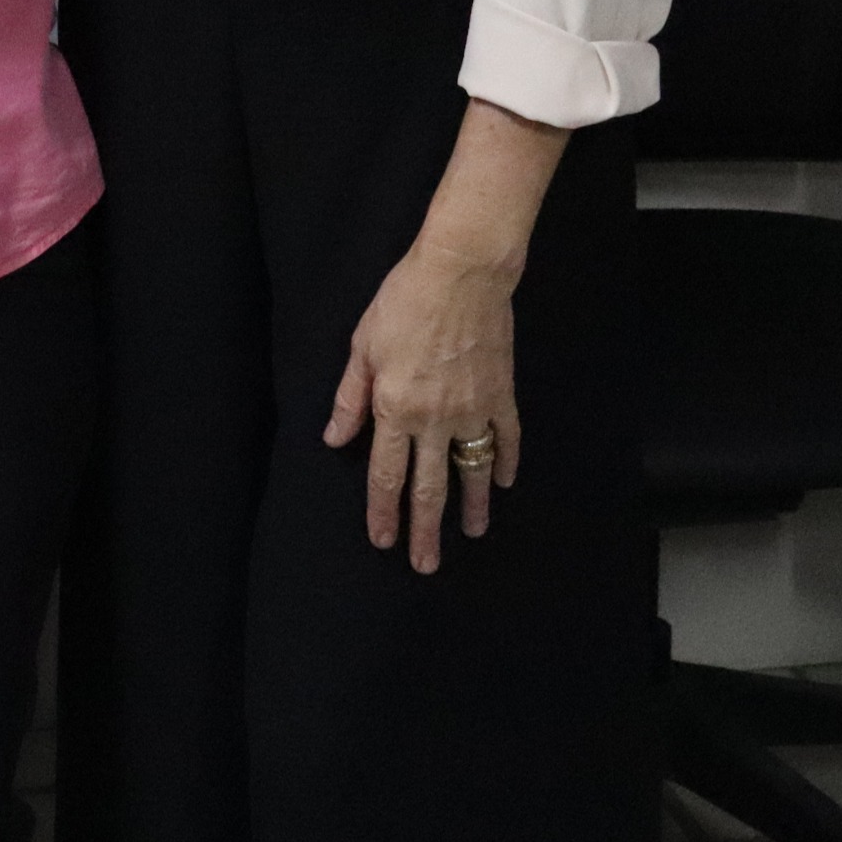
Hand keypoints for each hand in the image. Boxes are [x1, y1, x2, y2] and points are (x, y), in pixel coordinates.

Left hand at [323, 235, 521, 573]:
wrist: (461, 275)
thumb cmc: (403, 303)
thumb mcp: (363, 346)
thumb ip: (350, 398)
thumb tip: (335, 439)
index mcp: (395, 409)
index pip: (386, 474)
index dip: (383, 511)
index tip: (383, 541)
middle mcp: (435, 420)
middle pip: (429, 487)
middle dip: (425, 530)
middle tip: (426, 566)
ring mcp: (473, 410)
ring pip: (473, 470)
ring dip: (472, 506)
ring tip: (472, 533)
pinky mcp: (502, 395)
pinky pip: (506, 438)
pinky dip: (506, 461)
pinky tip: (505, 481)